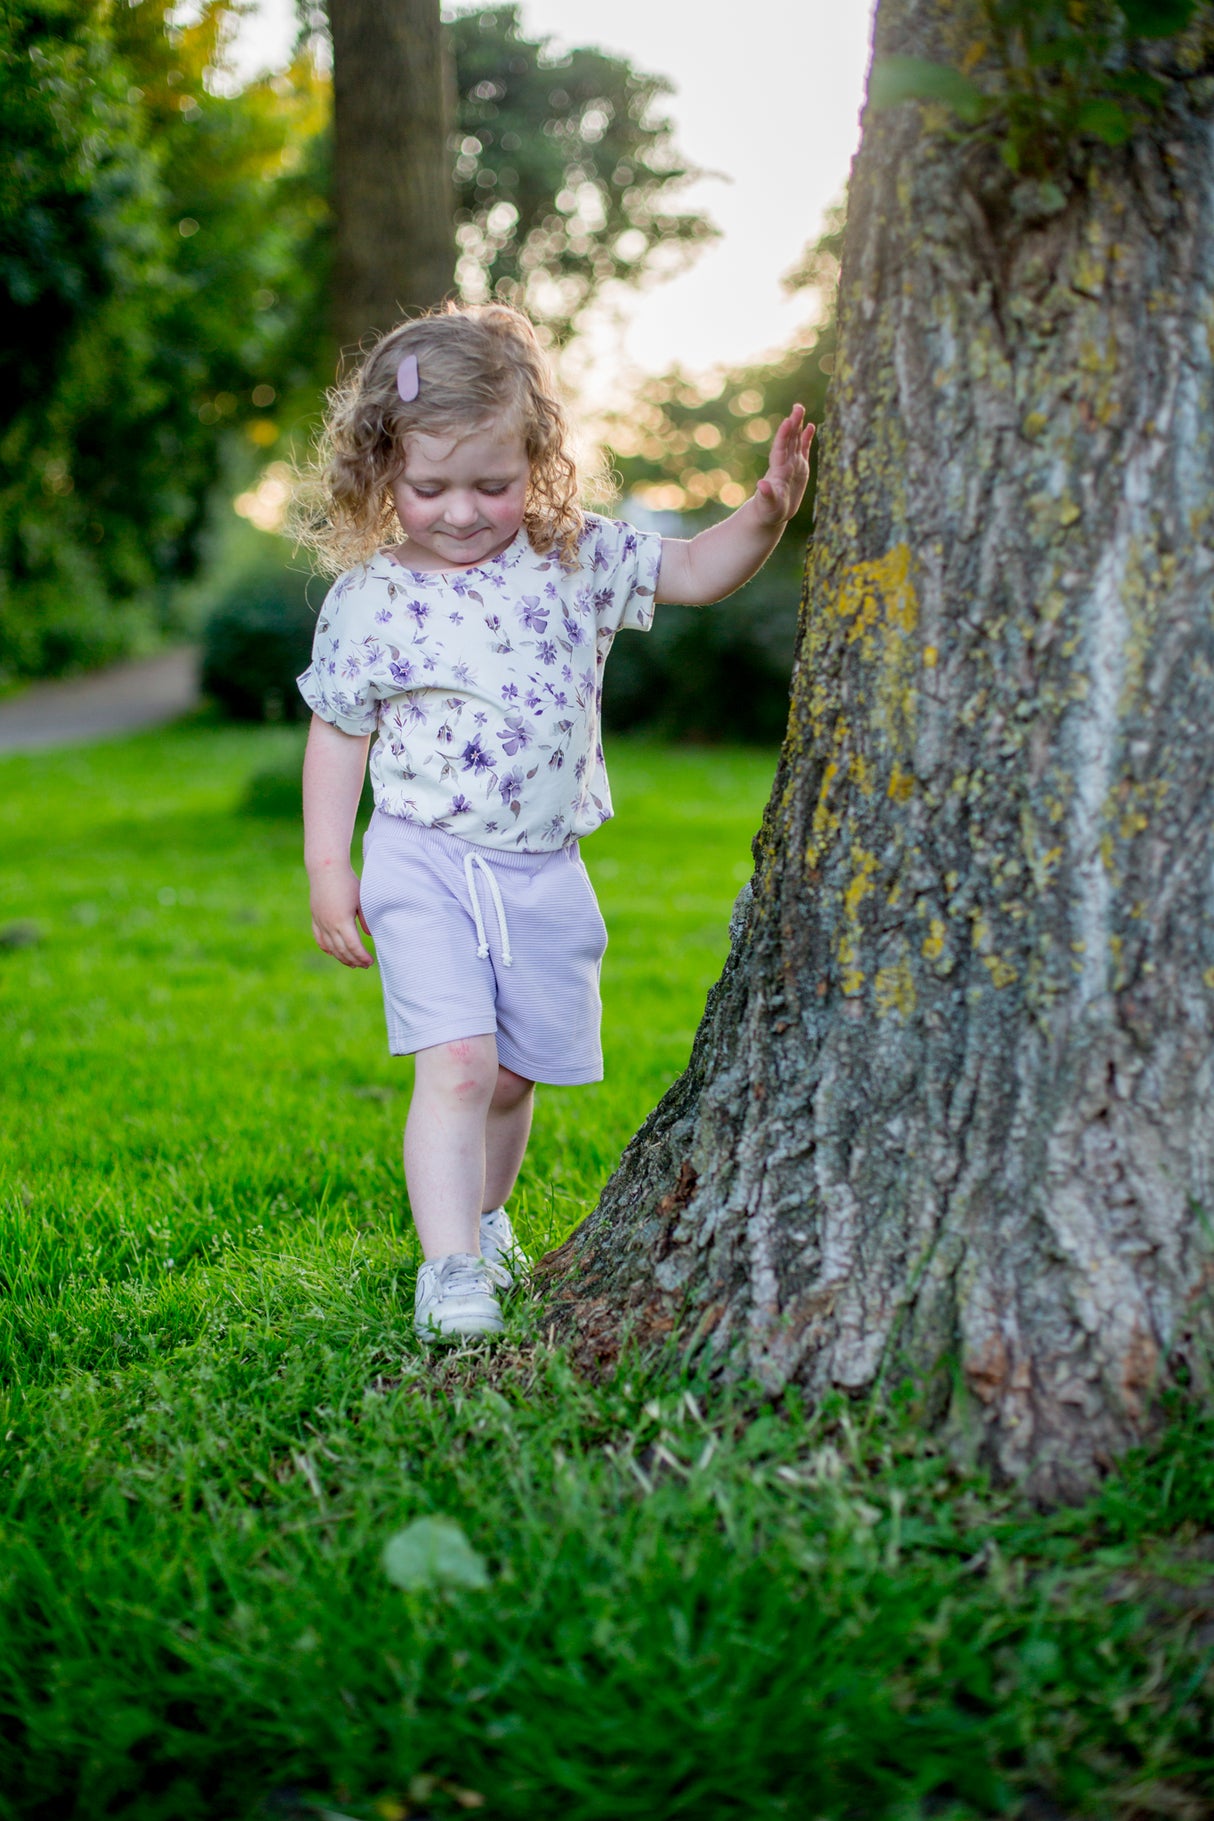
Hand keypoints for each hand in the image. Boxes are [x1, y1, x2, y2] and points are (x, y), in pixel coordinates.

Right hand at [309, 863, 373, 967]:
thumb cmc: (348, 882)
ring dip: (341, 957)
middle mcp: (329, 924)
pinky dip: (326, 947)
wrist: (326, 868)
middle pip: (341, 950)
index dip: (362, 956)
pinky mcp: (315, 917)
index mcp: (342, 921)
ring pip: (330, 947)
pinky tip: (332, 953)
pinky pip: (319, 937)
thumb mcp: (361, 900)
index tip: (370, 962)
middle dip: (354, 960)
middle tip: (364, 965)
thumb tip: (369, 935)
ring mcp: (320, 921)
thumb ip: (365, 919)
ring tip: (351, 963)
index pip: (353, 946)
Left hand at [754, 404, 814, 525]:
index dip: (784, 436)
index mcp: (778, 470)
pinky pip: (803, 449)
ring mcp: (792, 464)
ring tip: (800, 409)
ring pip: (795, 441)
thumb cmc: (768, 511)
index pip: (781, 449)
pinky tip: (810, 426)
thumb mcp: (767, 505)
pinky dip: (806, 438)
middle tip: (797, 407)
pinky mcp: (800, 468)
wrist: (770, 513)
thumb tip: (761, 485)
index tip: (787, 421)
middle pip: (789, 440)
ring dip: (798, 426)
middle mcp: (785, 463)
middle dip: (793, 424)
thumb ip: (766, 495)